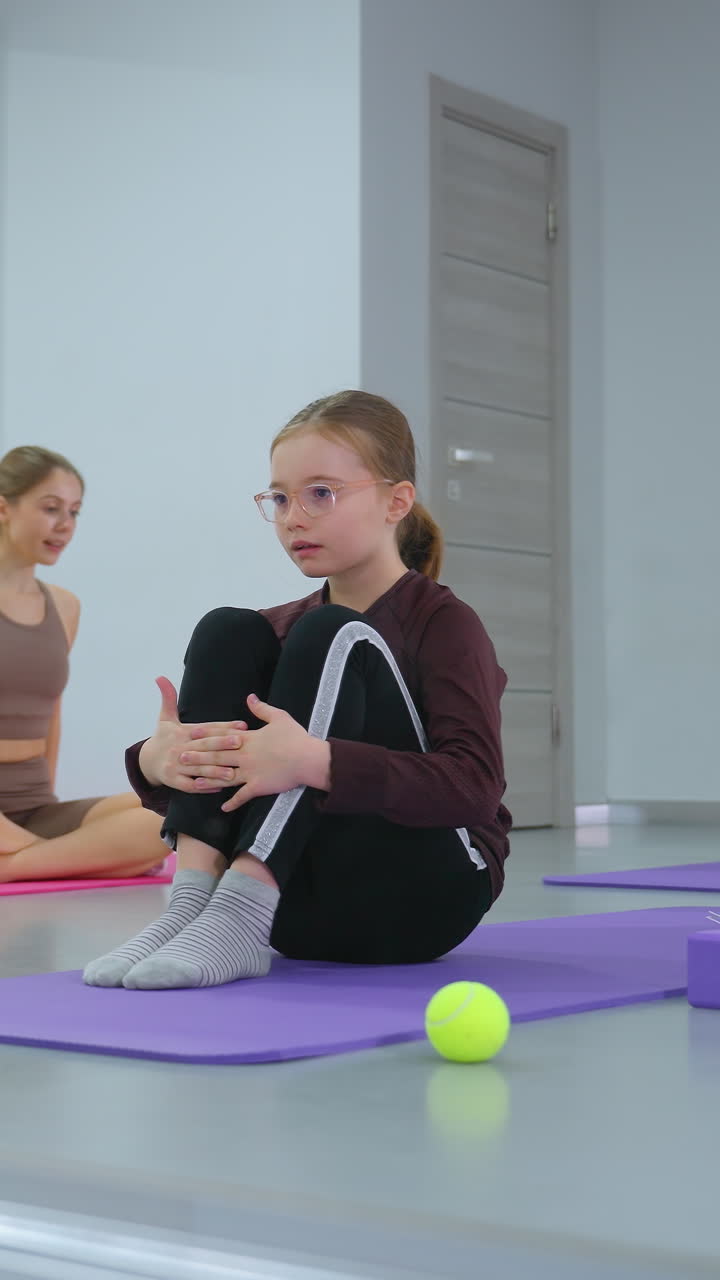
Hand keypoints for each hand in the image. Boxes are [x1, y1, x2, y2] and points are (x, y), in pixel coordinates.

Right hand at [138, 677, 247, 792]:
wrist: (147, 761)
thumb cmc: (163, 738)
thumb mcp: (165, 718)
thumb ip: (168, 698)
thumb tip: (160, 677)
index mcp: (181, 732)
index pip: (205, 729)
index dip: (223, 726)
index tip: (241, 724)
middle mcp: (179, 748)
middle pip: (203, 746)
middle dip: (222, 744)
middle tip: (241, 742)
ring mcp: (175, 766)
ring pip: (198, 768)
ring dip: (216, 770)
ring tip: (233, 771)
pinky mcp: (173, 781)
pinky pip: (190, 786)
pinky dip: (204, 786)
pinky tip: (220, 786)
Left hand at [178, 694, 330, 810]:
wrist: (308, 758)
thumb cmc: (296, 737)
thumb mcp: (280, 717)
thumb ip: (262, 709)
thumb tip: (250, 697)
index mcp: (249, 738)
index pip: (222, 735)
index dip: (205, 734)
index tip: (190, 734)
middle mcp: (245, 755)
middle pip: (217, 756)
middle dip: (198, 757)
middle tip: (180, 757)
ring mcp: (250, 772)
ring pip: (224, 776)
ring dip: (208, 780)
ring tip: (193, 783)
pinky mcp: (259, 786)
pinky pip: (243, 796)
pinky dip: (233, 803)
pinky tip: (222, 807)